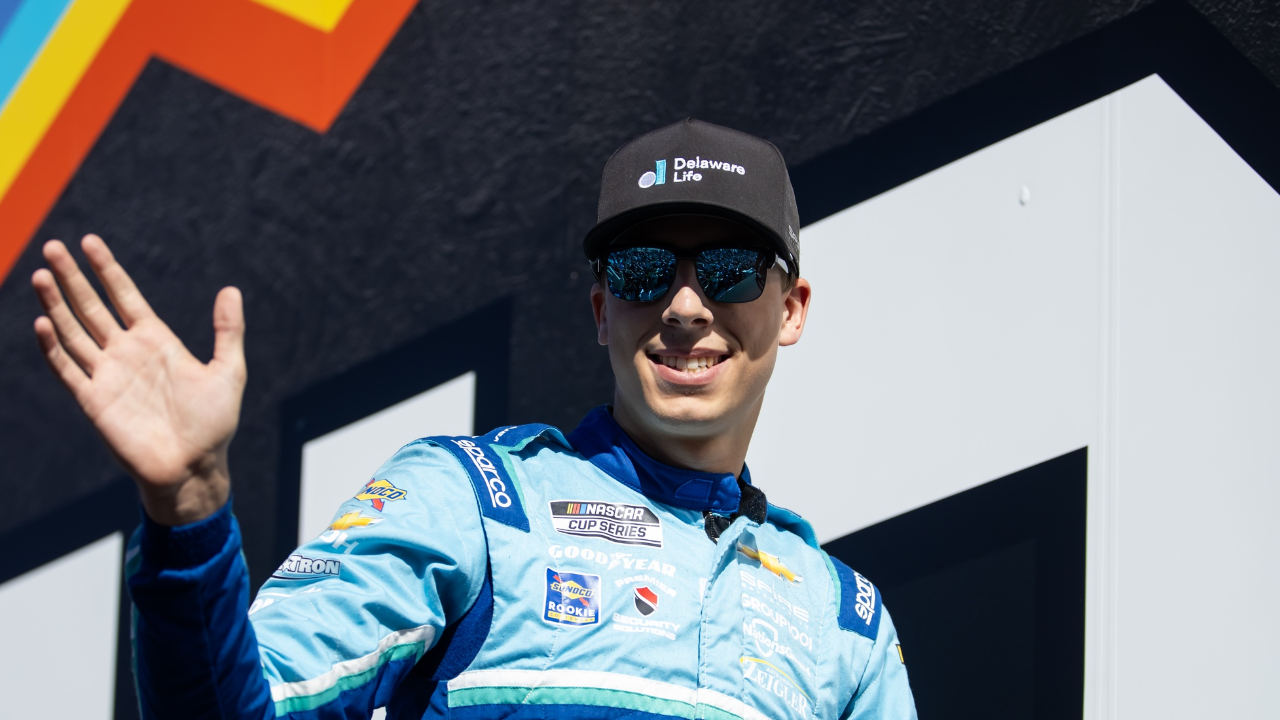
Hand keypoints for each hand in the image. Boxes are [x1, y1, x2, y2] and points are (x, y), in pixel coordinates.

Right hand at [31, 235, 245, 524]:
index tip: (89, 242)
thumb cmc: (214, 423)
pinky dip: (54, 347)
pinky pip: (68, 370)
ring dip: (57, 304)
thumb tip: (231, 290)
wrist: (194, 467)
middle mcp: (127, 353)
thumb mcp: (229, 371)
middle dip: (73, 278)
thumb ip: (228, 331)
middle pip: (93, 307)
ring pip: (74, 332)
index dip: (107, 269)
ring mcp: (107, 376)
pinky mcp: (94, 401)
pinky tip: (43, 322)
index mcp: (156, 341)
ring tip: (41, 275)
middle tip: (53, 247)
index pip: (124, 296)